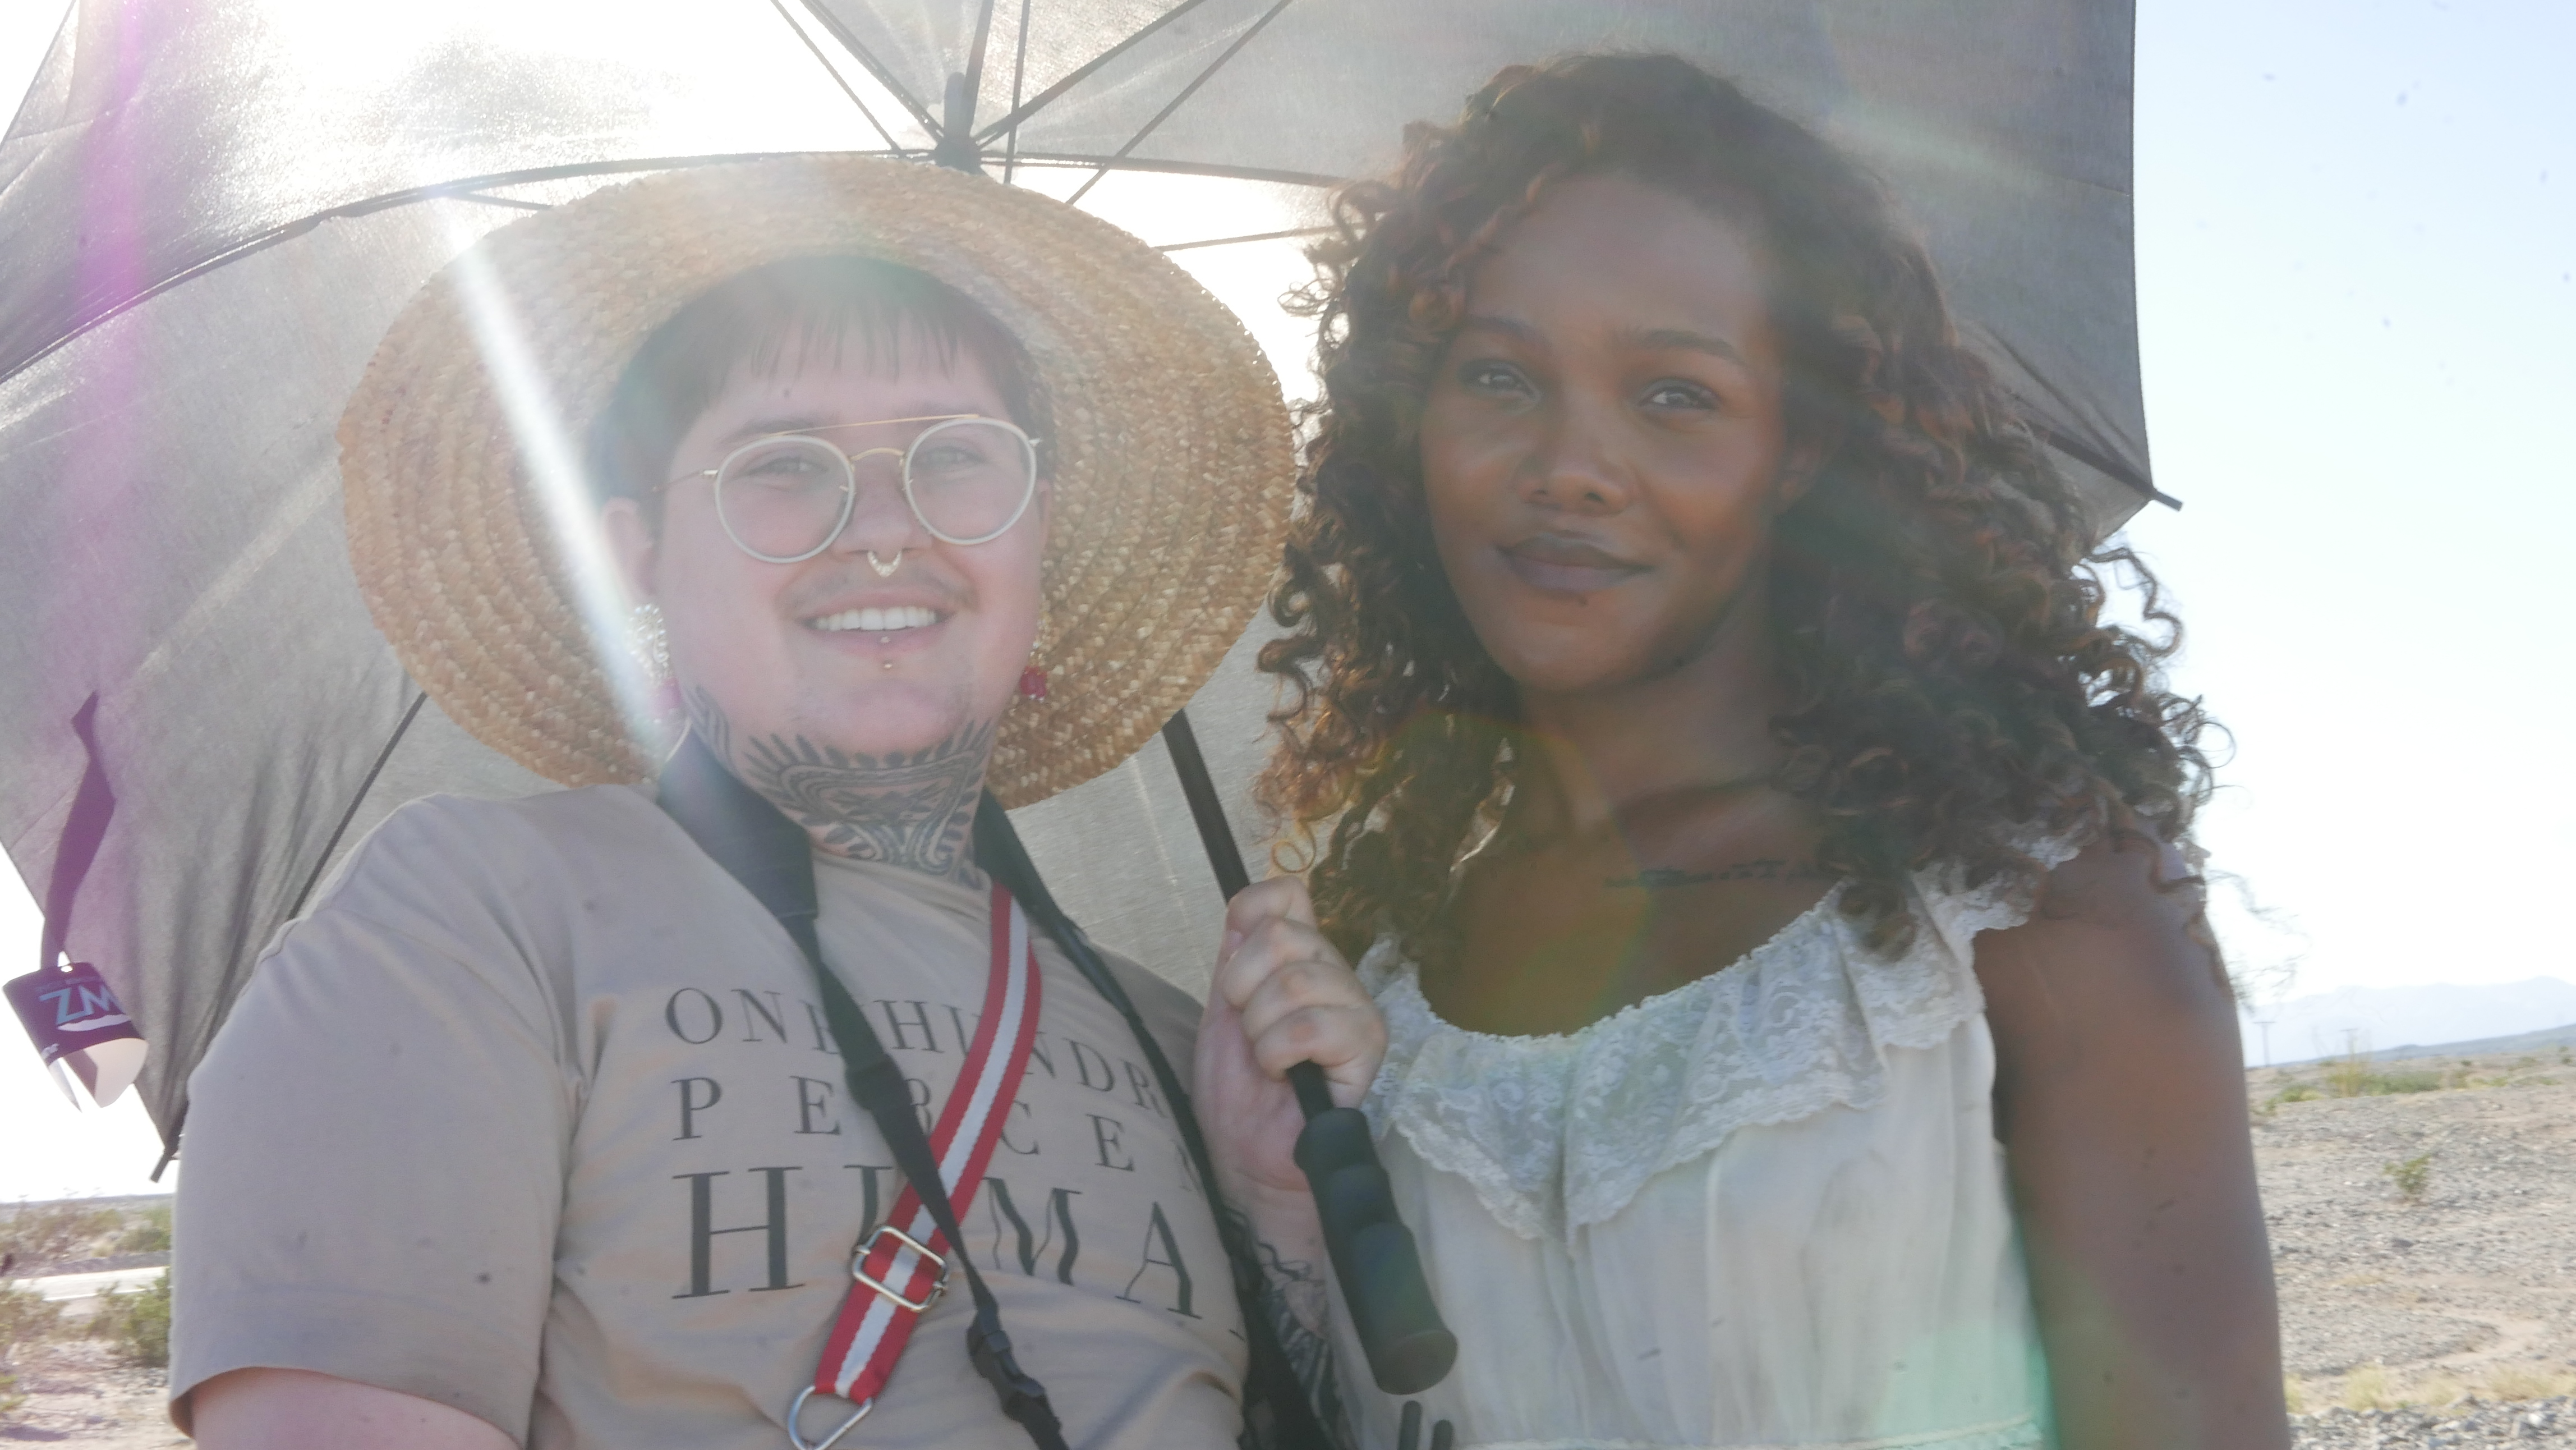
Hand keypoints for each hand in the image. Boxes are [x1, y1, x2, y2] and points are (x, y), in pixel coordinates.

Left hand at [1193, 876, 1387, 1203]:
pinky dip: (1278, 1053)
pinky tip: (1284, 1074)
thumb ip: (1233, 960)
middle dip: (1243, 989)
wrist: (1248, 1158)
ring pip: (1294, 981)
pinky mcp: (1366, 1046)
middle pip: (1283, 934)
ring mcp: (1356, 1007)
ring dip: (1260, 1029)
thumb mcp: (1221, 1015)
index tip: (1234, 974)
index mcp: (1301, 957)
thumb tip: (1241, 913)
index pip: (1288, 894)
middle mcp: (1334, 973)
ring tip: (1267, 1059)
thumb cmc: (1237, 1092)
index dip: (1250, 917)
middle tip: (1250, 1031)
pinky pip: (1309, 1026)